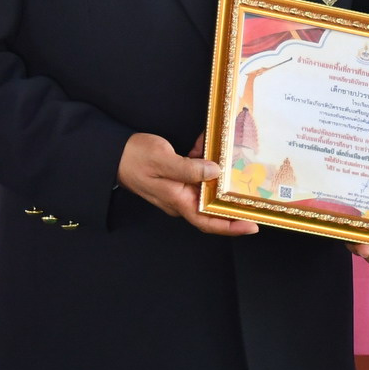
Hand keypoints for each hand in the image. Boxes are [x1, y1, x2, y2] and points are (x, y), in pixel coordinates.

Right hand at [117, 132, 254, 236]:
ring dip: (221, 174)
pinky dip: (206, 159)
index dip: (231, 226)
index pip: (208, 221)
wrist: (113, 153)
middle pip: (212, 207)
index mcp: (178, 201)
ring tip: (239, 162)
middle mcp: (181, 198)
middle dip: (233, 201)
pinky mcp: (178, 176)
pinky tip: (211, 143)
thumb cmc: (134, 158)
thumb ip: (189, 168)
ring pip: (207, 187)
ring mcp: (179, 188)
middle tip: (255, 194)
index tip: (252, 226)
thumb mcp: (162, 160)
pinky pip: (198, 171)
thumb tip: (215, 171)